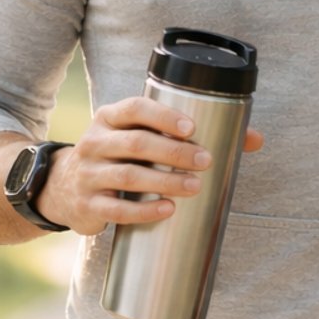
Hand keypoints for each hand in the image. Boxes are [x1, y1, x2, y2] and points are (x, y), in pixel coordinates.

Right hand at [39, 95, 264, 234]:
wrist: (63, 188)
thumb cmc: (116, 157)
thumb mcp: (138, 138)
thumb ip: (187, 136)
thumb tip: (255, 139)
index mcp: (109, 118)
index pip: (135, 108)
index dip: (164, 116)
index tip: (193, 128)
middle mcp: (95, 142)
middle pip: (135, 143)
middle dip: (172, 151)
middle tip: (205, 161)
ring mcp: (88, 174)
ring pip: (127, 175)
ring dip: (163, 181)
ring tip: (194, 186)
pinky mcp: (88, 204)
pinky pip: (115, 208)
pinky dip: (143, 210)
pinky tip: (167, 210)